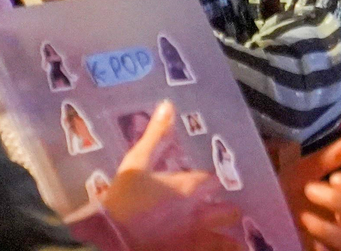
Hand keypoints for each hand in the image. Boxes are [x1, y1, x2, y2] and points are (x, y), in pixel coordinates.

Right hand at [102, 102, 242, 250]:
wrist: (109, 233)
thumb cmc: (123, 197)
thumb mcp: (136, 161)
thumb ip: (155, 134)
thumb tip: (168, 105)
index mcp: (190, 187)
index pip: (215, 180)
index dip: (213, 181)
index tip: (210, 181)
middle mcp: (199, 213)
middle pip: (231, 211)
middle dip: (228, 210)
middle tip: (222, 210)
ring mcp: (194, 238)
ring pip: (227, 242)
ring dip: (229, 239)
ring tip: (230, 241)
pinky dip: (215, 250)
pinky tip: (212, 249)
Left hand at [278, 130, 340, 250]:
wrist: (256, 211)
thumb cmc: (286, 188)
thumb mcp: (305, 169)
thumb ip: (334, 155)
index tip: (336, 177)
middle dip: (336, 201)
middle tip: (310, 189)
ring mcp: (330, 241)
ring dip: (324, 226)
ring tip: (301, 216)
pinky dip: (317, 245)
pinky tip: (301, 235)